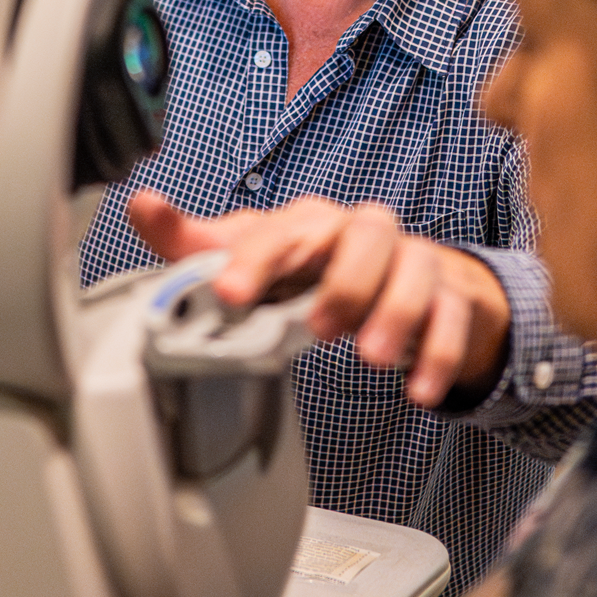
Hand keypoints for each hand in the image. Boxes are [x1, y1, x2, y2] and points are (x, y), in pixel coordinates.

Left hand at [127, 190, 511, 407]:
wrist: (399, 274)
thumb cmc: (318, 266)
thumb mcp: (258, 258)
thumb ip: (199, 245)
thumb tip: (143, 207)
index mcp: (311, 222)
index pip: (283, 228)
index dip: (255, 258)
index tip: (230, 293)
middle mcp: (364, 233)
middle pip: (363, 233)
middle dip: (341, 279)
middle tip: (319, 326)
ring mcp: (413, 261)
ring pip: (415, 268)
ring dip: (395, 313)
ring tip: (373, 357)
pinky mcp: (450, 297)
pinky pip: (453, 318)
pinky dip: (440, 353)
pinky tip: (420, 390)